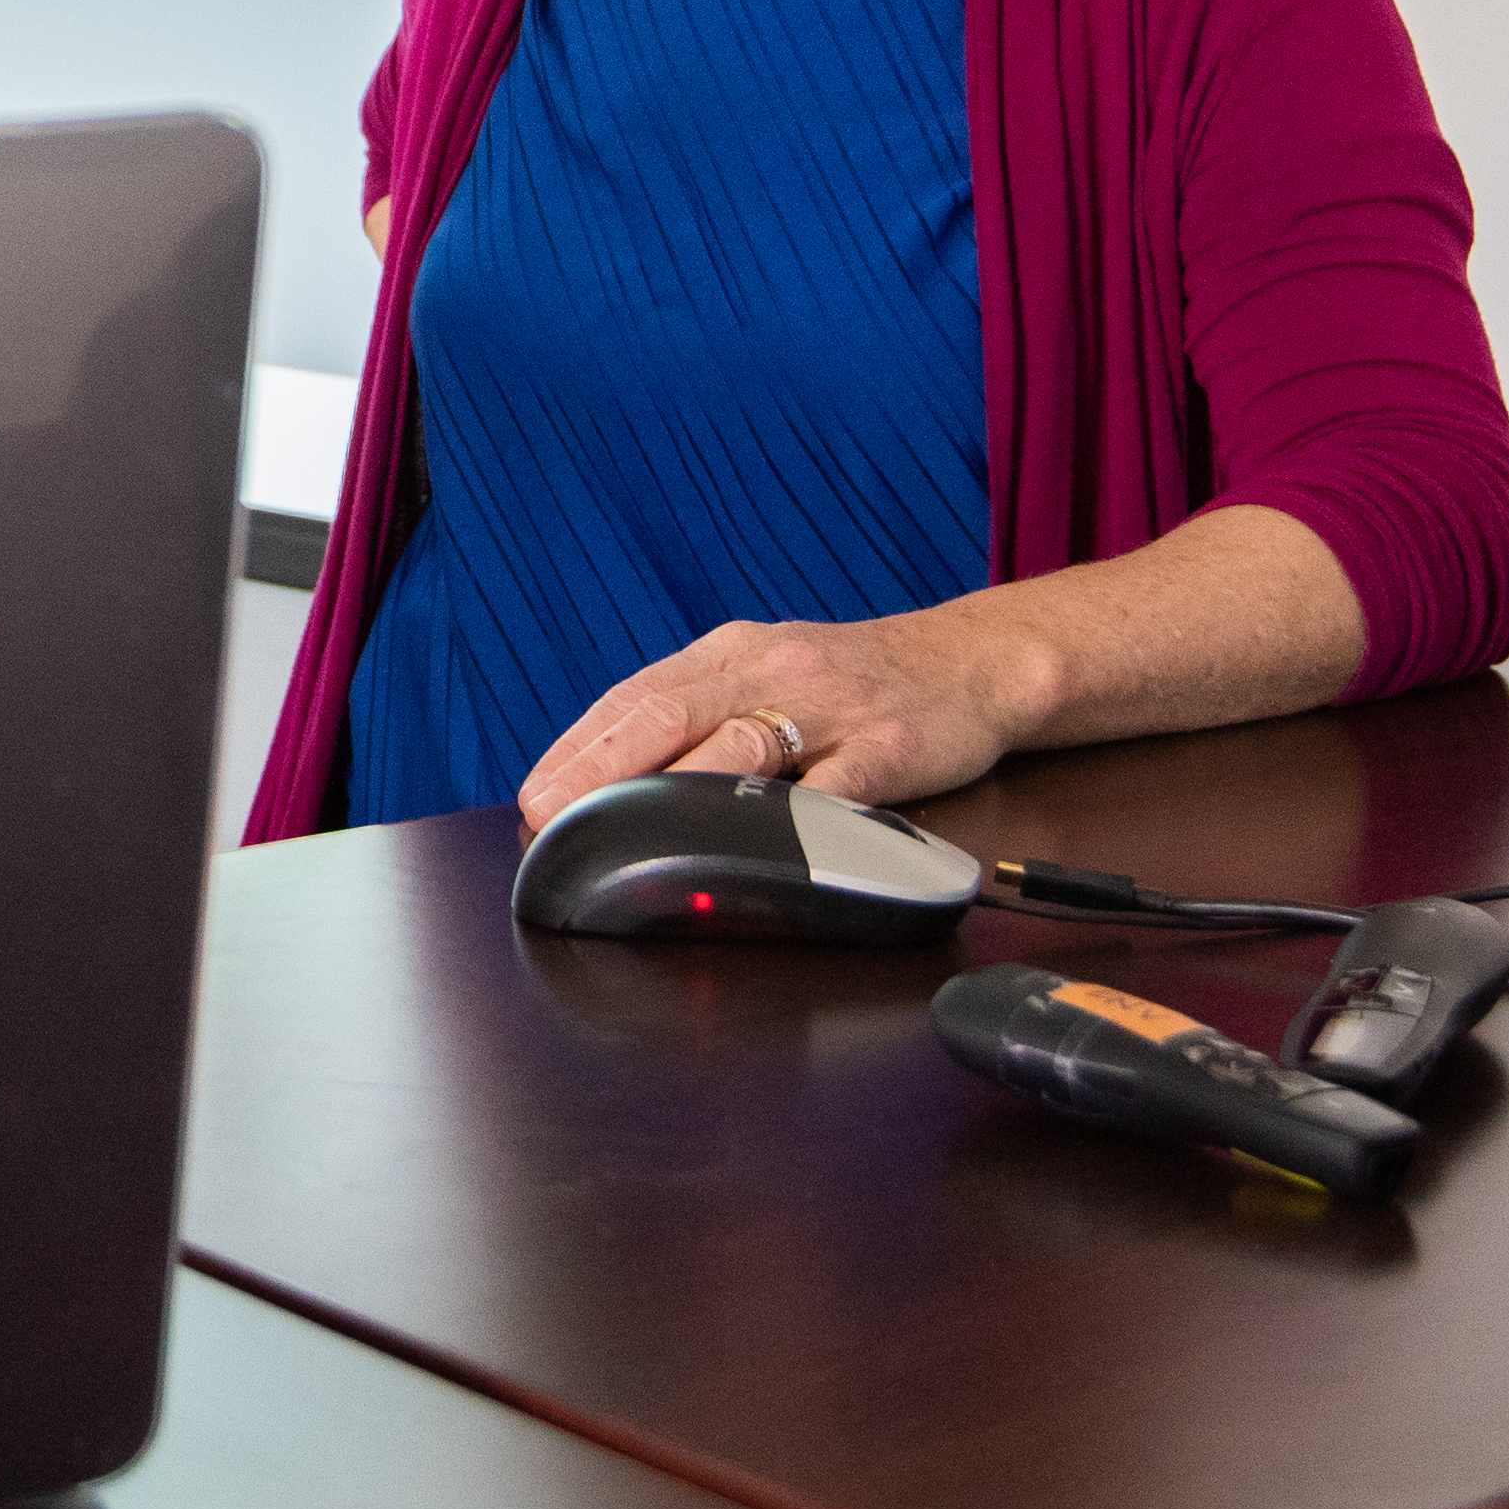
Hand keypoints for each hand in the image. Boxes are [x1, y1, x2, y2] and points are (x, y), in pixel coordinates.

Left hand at [513, 606, 1019, 834]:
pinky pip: (835, 792)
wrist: (974, 661)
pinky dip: (793, 824)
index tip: (535, 797)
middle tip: (552, 819)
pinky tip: (758, 853)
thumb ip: (701, 716)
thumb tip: (611, 779)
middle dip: (601, 770)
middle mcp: (771, 672)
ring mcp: (830, 710)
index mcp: (730, 655)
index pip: (636, 695)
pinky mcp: (888, 750)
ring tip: (626, 837)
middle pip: (671, 714)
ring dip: (673, 795)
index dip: (578, 747)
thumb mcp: (767, 673)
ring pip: (740, 748)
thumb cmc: (855, 681)